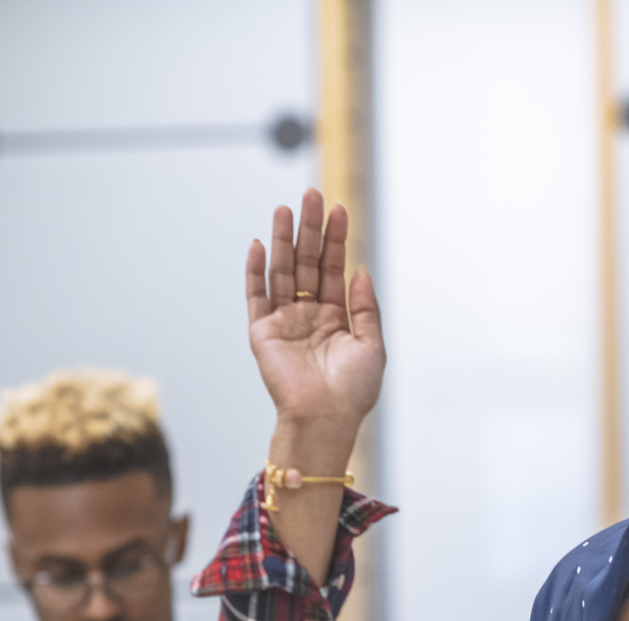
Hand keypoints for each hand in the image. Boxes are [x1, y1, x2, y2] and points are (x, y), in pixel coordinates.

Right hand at [247, 188, 383, 457]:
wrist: (326, 418)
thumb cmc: (353, 391)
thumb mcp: (372, 345)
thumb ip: (366, 306)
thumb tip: (359, 269)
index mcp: (336, 318)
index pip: (333, 269)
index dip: (336, 240)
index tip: (339, 209)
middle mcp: (309, 316)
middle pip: (306, 262)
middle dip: (309, 229)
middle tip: (312, 195)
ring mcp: (284, 322)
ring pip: (282, 271)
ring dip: (283, 239)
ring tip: (285, 208)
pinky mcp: (262, 332)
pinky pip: (256, 295)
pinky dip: (256, 270)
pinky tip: (260, 244)